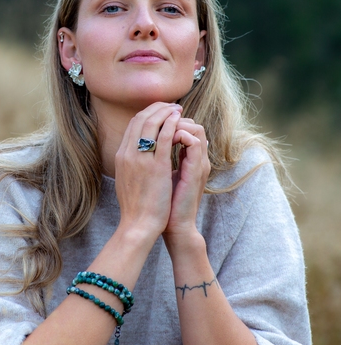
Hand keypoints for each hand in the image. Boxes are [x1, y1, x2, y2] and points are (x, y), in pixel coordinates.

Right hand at [114, 102, 182, 241]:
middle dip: (157, 108)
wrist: (138, 224)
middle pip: (140, 119)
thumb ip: (131, 163)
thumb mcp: (127, 179)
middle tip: (171, 106)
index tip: (161, 111)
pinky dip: (171, 124)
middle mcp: (127, 154)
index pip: (132, 125)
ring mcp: (140, 159)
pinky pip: (164, 137)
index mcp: (120, 156)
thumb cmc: (136, 206)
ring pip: (151, 123)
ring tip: (177, 109)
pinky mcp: (156, 166)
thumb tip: (137, 152)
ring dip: (165, 112)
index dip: (147, 114)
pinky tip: (179, 120)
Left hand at [163, 117, 210, 245]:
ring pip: (196, 129)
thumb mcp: (160, 176)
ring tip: (160, 129)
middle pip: (192, 124)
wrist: (174, 225)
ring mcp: (199, 164)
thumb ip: (158, 160)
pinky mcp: (197, 171)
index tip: (152, 123)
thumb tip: (145, 147)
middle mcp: (197, 159)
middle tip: (156, 122)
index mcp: (189, 159)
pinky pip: (194, 142)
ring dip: (176, 124)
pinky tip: (165, 139)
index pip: (184, 127)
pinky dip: (180, 135)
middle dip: (172, 119)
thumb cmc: (164, 204)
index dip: (168, 121)